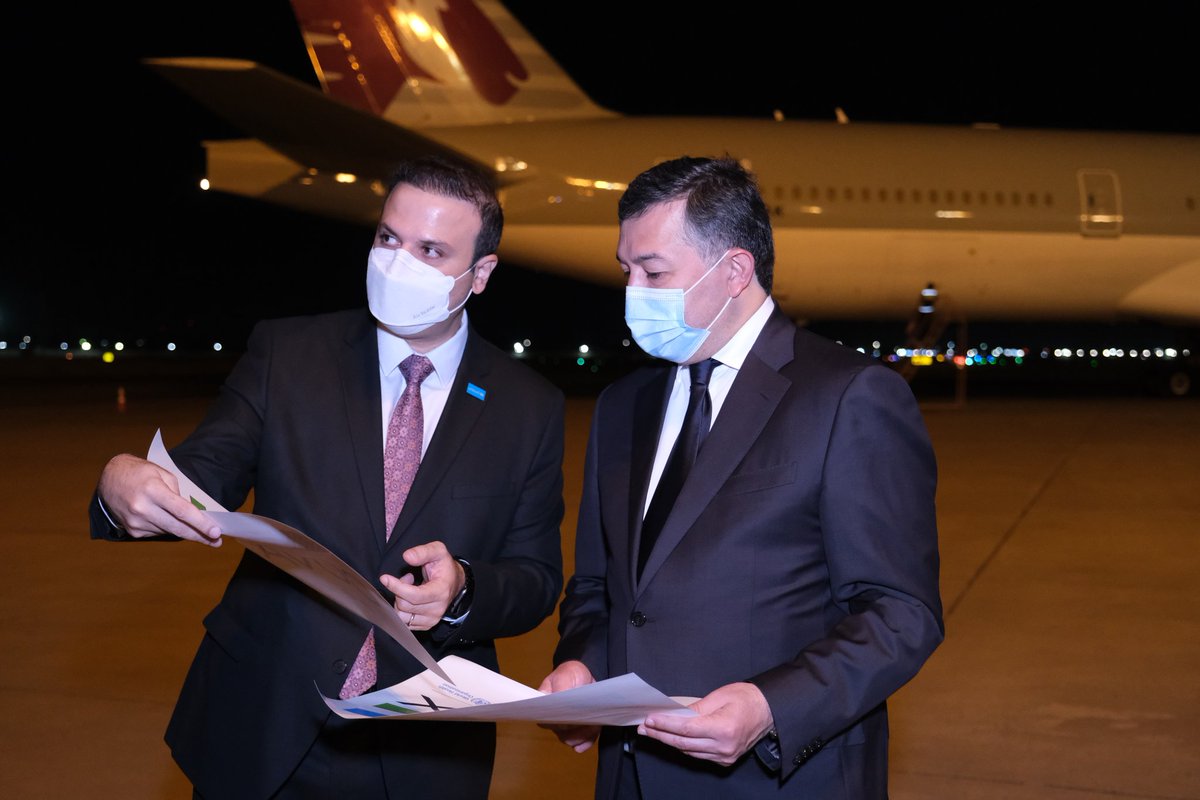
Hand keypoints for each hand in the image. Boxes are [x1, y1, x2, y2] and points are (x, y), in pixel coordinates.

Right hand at [97, 454, 221, 545]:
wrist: (110, 479)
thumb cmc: (141, 473)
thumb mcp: (163, 474)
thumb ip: (178, 494)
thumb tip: (192, 514)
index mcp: (153, 490)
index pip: (182, 511)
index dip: (201, 523)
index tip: (216, 532)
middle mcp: (142, 508)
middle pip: (177, 527)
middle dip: (200, 535)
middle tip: (217, 541)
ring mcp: (136, 522)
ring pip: (169, 531)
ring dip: (184, 531)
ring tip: (195, 527)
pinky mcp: (132, 530)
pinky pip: (158, 532)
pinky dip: (167, 527)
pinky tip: (167, 519)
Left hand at [380, 541, 463, 630]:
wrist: (454, 582)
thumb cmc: (444, 566)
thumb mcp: (438, 551)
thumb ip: (423, 552)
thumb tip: (407, 557)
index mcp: (441, 591)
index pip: (414, 595)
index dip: (397, 587)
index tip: (385, 578)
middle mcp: (437, 609)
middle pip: (405, 605)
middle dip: (398, 590)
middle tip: (407, 578)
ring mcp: (432, 619)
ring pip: (402, 616)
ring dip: (399, 600)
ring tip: (408, 588)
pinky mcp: (426, 625)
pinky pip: (404, 622)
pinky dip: (402, 610)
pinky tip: (409, 599)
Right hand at [536, 661, 600, 751]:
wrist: (583, 674)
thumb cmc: (569, 674)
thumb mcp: (563, 677)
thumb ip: (558, 691)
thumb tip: (557, 710)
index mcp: (545, 706)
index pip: (547, 722)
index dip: (558, 724)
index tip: (568, 720)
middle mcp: (553, 719)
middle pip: (561, 734)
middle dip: (575, 731)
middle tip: (586, 721)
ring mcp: (566, 726)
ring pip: (571, 739)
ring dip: (583, 735)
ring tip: (593, 725)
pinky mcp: (579, 728)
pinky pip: (582, 740)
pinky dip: (587, 741)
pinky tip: (589, 738)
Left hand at [638, 682, 773, 765]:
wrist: (769, 711)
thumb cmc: (747, 699)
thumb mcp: (720, 696)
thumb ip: (696, 708)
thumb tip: (675, 714)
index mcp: (723, 728)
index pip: (686, 729)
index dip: (665, 724)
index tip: (650, 719)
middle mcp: (724, 746)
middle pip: (684, 743)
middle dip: (661, 734)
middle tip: (644, 727)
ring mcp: (725, 756)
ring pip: (689, 751)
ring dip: (669, 741)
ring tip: (653, 731)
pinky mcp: (725, 759)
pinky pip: (698, 754)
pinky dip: (684, 746)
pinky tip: (672, 738)